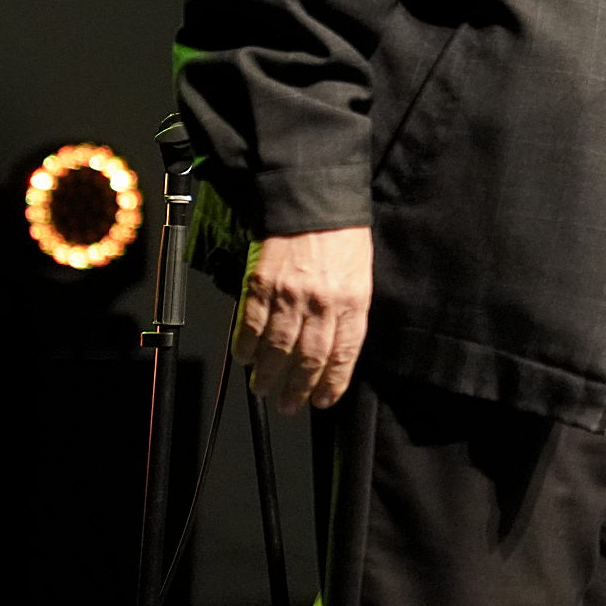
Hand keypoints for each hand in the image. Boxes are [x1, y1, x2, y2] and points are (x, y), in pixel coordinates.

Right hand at [234, 227, 372, 412]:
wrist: (315, 201)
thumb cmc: (342, 239)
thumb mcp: (360, 277)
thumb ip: (347, 314)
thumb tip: (334, 351)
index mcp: (352, 301)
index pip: (342, 354)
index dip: (332, 383)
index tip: (322, 401)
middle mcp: (322, 302)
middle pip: (308, 357)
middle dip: (297, 388)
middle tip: (288, 405)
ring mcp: (289, 294)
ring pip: (276, 347)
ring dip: (267, 374)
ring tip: (263, 388)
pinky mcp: (261, 284)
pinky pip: (250, 324)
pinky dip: (245, 346)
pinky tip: (245, 359)